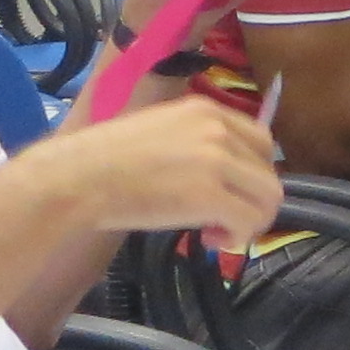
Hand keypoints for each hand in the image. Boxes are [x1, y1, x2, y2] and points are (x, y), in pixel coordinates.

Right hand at [35, 91, 283, 243]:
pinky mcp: (209, 194)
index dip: (252, 175)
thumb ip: (199, 143)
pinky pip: (250, 221)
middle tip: (222, 220)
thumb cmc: (107, 159)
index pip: (261, 142)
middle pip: (269, 172)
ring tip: (217, 233)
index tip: (230, 194)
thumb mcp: (162, 130)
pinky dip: (238, 237)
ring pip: (269, 198)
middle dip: (252, 202)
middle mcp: (219, 129)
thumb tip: (225, 175)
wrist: (80, 177)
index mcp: (207, 110)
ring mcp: (217, 160)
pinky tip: (210, 240)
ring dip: (250, 222)